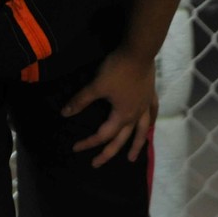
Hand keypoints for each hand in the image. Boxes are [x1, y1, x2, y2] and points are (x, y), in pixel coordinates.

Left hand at [62, 48, 158, 166]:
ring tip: (132, 158)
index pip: (103, 135)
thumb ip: (81, 101)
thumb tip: (65, 113)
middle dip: (108, 153)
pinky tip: (150, 126)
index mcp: (121, 116)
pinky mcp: (151, 96)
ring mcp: (145, 107)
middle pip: (122, 140)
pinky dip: (151, 122)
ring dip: (137, 146)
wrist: (139, 52)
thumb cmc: (117, 69)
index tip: (76, 148)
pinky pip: (152, 113)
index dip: (89, 143)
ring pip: (142, 132)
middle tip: (96, 164)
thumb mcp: (96, 85)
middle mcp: (135, 116)